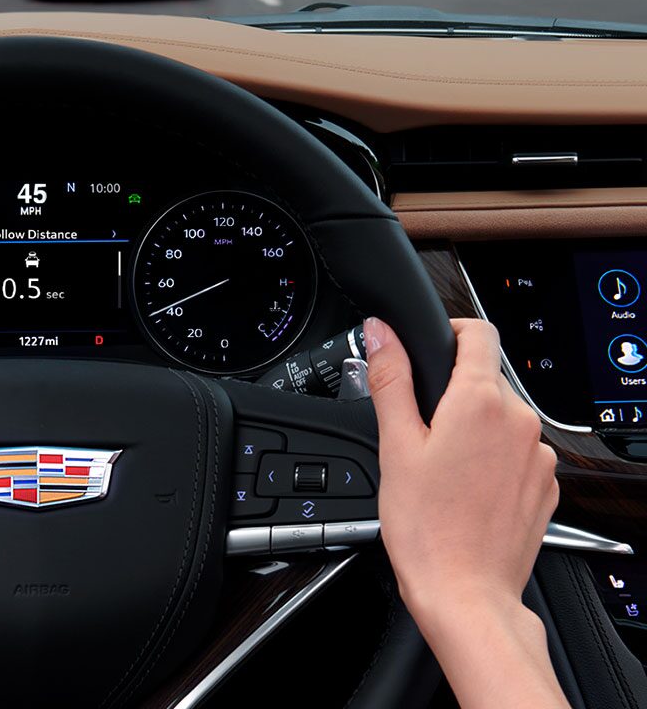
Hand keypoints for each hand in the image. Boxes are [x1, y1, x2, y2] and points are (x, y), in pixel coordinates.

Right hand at [366, 317, 565, 708]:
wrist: (465, 593)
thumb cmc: (426, 528)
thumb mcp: (395, 446)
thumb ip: (391, 379)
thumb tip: (381, 333)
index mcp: (480, 402)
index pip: (478, 333)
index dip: (450, 333)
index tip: (430, 352)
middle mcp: (520, 422)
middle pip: (486, 380)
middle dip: (453, 395)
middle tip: (420, 434)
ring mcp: (539, 455)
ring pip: (501, 419)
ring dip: (474, 430)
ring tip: (442, 471)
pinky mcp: (545, 485)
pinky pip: (517, 453)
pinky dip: (493, 460)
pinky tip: (465, 490)